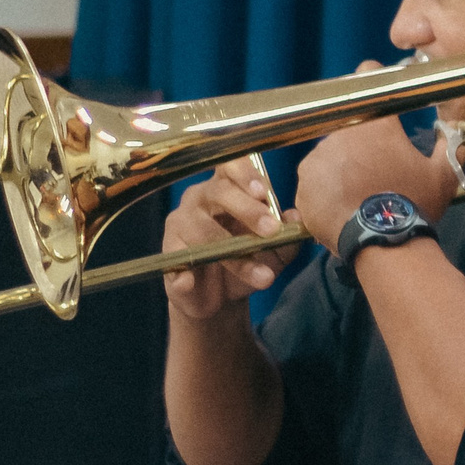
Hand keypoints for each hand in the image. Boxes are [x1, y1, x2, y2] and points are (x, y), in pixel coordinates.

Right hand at [161, 157, 300, 321]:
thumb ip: (288, 234)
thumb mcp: (277, 251)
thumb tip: (296, 217)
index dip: (246, 175)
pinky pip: (174, 260)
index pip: (231, 167)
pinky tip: (189, 282)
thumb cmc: (250, 260)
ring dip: (235, 256)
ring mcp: (180, 223)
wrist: (222, 297)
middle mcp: (201, 198)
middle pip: (219, 192)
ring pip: (203, 231)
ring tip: (264, 277)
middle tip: (271, 231)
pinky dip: (183, 273)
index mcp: (228, 188)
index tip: (264, 193)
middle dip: (248, 210)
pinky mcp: (168, 253)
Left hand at [292, 65, 462, 249]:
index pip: (365, 76)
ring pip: (329, 156)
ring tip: (357, 194)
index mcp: (375, 124)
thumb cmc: (415, 204)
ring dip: (340, 168)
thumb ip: (448, 148)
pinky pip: (314, 184)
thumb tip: (456, 134)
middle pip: (346, 127)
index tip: (372, 84)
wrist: (384, 244)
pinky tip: (343, 208)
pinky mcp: (303, 188)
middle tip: (374, 168)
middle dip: (358, 142)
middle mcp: (340, 134)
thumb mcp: (443, 176)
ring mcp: (317, 161)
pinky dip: (325, 193)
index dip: (369, 77)